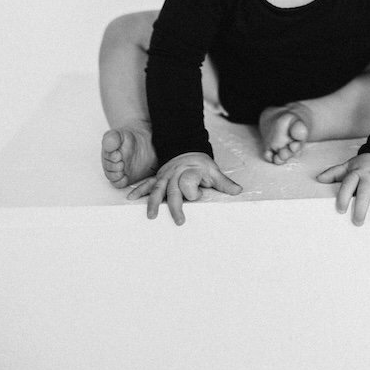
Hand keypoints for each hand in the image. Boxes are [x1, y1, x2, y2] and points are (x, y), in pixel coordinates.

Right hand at [127, 152, 241, 224]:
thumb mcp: (214, 171)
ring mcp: (165, 176)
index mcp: (189, 172)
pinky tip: (131, 198)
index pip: (190, 184)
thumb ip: (224, 182)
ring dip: (153, 202)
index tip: (197, 197)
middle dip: (175, 206)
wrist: (188, 149)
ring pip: (157, 189)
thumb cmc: (201, 164)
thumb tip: (238, 191)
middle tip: (179, 221)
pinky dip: (139, 190)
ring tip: (151, 215)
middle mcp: (175, 174)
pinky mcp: (158, 178)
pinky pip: (147, 184)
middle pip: (173, 191)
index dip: (193, 191)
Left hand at [316, 153, 369, 227]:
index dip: (343, 196)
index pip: (348, 184)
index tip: (340, 210)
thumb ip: (335, 173)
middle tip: (357, 222)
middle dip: (361, 207)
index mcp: (357, 172)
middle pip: (365, 191)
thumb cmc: (366, 165)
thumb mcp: (350, 166)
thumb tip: (319, 179)